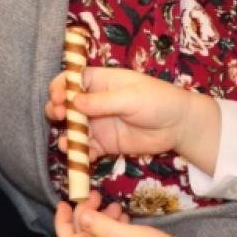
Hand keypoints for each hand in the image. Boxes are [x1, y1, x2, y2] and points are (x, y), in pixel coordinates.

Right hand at [44, 66, 217, 166]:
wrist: (179, 126)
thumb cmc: (158, 100)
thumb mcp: (131, 97)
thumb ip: (102, 101)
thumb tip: (74, 101)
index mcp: (101, 81)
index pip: (73, 79)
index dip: (61, 86)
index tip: (58, 97)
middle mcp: (95, 102)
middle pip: (67, 105)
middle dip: (57, 110)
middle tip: (59, 116)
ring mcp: (99, 124)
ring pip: (73, 129)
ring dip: (66, 136)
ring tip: (66, 144)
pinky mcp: (105, 144)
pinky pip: (87, 149)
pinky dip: (81, 154)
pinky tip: (84, 157)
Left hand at [54, 193, 169, 236]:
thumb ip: (102, 226)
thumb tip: (81, 215)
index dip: (62, 221)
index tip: (64, 202)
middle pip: (82, 235)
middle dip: (85, 213)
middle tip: (96, 194)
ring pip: (97, 235)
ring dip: (100, 217)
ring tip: (115, 205)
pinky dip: (113, 225)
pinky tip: (124, 216)